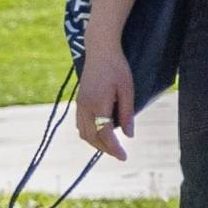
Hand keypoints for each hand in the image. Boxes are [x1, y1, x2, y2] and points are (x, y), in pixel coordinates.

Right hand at [73, 34, 136, 160]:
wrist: (100, 51)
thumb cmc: (117, 68)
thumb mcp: (127, 89)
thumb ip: (127, 113)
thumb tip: (129, 135)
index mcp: (97, 104)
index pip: (105, 133)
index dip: (114, 148)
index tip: (124, 157)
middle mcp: (84, 106)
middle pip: (91, 137)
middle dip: (105, 149)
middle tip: (120, 155)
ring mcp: (79, 104)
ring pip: (83, 132)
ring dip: (96, 143)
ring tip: (112, 147)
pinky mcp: (78, 101)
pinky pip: (80, 124)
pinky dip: (90, 133)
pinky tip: (101, 134)